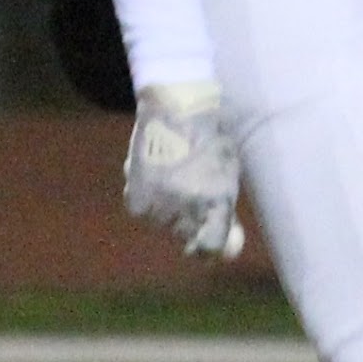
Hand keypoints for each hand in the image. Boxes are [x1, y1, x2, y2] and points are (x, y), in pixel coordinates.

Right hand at [122, 81, 245, 259]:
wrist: (177, 110)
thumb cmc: (210, 143)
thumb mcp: (227, 177)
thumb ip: (223, 213)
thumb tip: (224, 251)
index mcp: (215, 201)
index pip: (211, 247)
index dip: (212, 250)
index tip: (212, 249)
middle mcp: (185, 207)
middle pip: (187, 236)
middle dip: (192, 224)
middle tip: (193, 191)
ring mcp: (158, 204)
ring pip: (164, 224)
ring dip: (170, 210)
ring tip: (176, 176)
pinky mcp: (135, 199)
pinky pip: (145, 212)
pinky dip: (150, 200)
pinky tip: (157, 176)